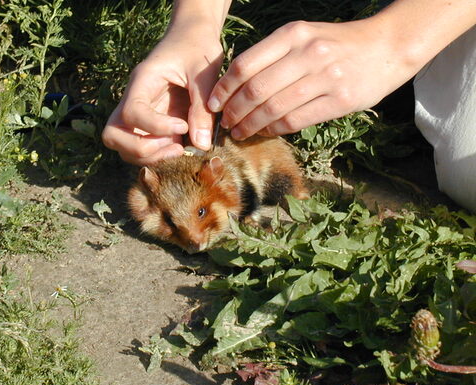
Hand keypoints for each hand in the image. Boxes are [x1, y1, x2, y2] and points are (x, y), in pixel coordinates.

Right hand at [102, 28, 222, 164]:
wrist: (192, 38)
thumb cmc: (197, 48)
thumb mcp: (204, 73)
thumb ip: (202, 108)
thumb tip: (201, 145)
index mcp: (142, 81)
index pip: (131, 113)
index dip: (155, 127)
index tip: (182, 126)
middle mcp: (133, 100)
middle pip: (112, 135)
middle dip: (140, 149)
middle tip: (174, 145)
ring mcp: (139, 115)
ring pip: (122, 147)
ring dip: (148, 156)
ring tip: (179, 149)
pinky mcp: (149, 125)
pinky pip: (141, 149)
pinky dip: (157, 156)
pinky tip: (180, 147)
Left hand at [207, 18, 415, 138]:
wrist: (387, 46)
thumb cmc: (337, 44)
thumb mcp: (304, 36)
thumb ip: (274, 56)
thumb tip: (237, 87)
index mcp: (294, 34)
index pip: (246, 64)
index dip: (224, 88)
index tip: (214, 103)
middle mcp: (308, 53)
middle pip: (256, 89)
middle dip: (234, 110)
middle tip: (226, 122)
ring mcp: (326, 77)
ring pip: (273, 108)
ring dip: (250, 125)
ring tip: (239, 133)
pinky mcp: (340, 100)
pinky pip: (295, 120)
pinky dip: (274, 130)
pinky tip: (265, 132)